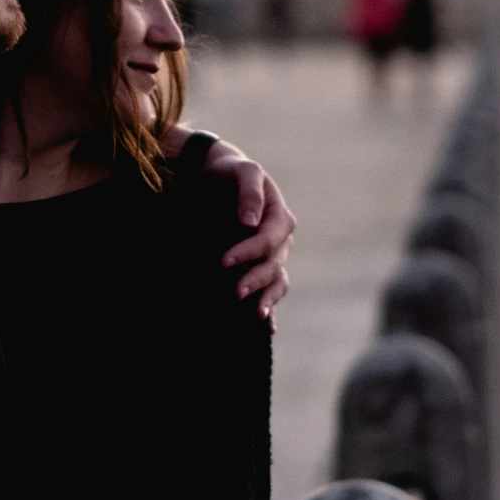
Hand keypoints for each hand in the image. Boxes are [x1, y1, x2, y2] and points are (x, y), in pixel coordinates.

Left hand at [203, 140, 296, 316]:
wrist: (219, 180)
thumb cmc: (231, 173)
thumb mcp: (243, 171)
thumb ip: (249, 192)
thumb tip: (249, 223)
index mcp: (279, 217)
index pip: (268, 240)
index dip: (249, 252)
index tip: (223, 262)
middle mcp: (280, 241)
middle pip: (273, 265)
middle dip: (255, 280)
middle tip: (234, 293)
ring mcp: (273, 256)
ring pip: (277, 282)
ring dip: (267, 299)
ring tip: (255, 316)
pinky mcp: (260, 267)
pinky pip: (271, 290)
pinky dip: (271, 308)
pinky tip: (266, 328)